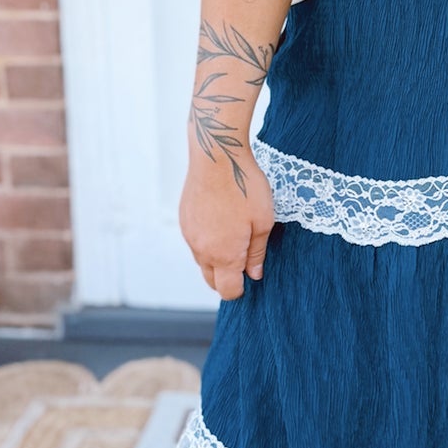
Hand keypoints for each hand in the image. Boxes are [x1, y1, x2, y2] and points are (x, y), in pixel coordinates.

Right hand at [180, 143, 275, 298]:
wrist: (217, 156)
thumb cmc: (244, 186)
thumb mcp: (263, 221)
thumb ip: (257, 252)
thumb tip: (254, 274)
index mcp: (223, 255)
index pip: (227, 290)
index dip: (241, 289)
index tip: (251, 277)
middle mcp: (201, 249)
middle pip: (211, 280)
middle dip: (227, 278)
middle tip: (245, 259)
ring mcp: (189, 234)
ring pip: (202, 260)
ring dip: (216, 259)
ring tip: (235, 236)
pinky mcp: (184, 219)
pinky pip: (195, 241)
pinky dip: (207, 241)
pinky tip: (221, 222)